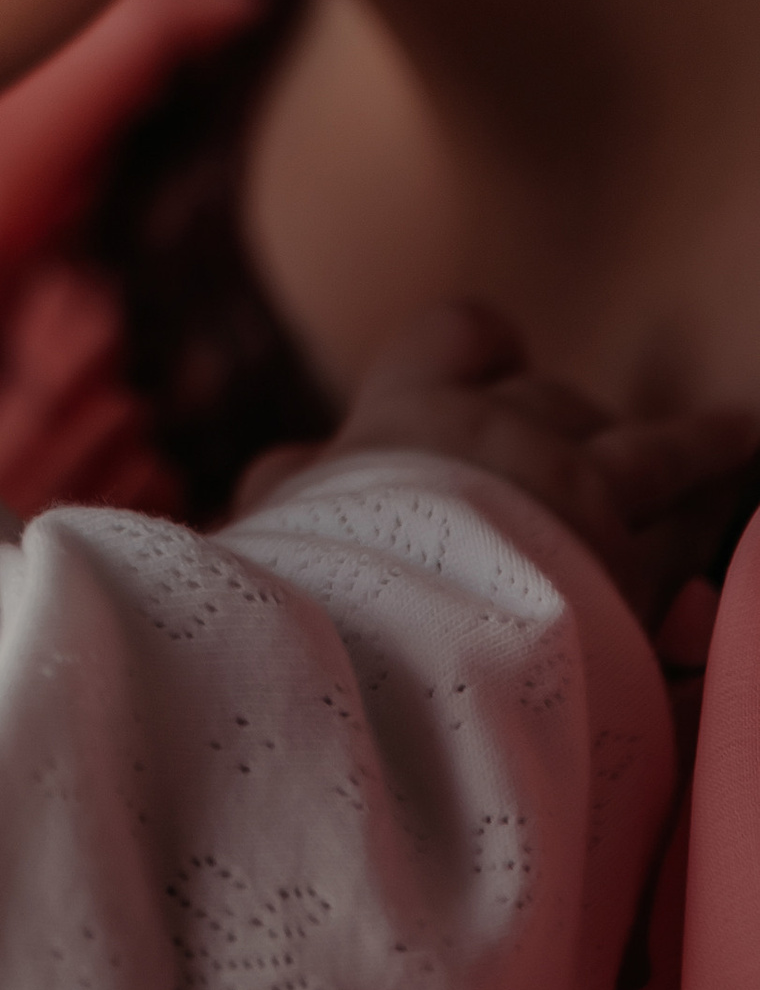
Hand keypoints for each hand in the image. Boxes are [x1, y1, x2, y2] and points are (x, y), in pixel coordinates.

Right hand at [242, 298, 758, 625]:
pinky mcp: (634, 567)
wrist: (395, 652)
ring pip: (653, 452)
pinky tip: (738, 473)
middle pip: (554, 404)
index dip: (475, 351)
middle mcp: (504, 435)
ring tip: (735, 431)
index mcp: (408, 414)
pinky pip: (692, 518)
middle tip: (572, 459)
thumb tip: (282, 475)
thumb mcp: (274, 532)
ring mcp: (579, 496)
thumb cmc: (318, 593)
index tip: (491, 359)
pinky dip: (716, 493)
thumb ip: (285, 493)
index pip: (456, 338)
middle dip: (566, 424)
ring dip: (692, 446)